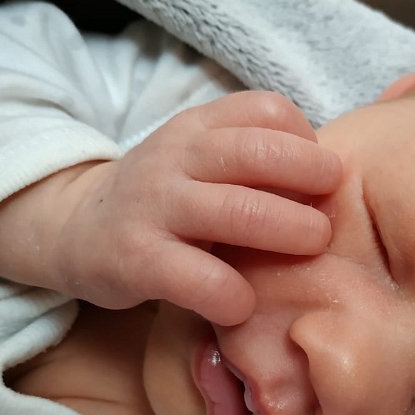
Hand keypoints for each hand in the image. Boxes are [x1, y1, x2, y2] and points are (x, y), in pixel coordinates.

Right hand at [53, 92, 341, 324]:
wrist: (78, 229)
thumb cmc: (169, 199)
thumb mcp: (204, 161)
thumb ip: (256, 160)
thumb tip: (336, 185)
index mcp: (199, 126)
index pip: (267, 110)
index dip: (307, 141)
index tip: (319, 178)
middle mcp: (176, 156)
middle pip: (259, 153)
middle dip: (311, 178)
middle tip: (332, 213)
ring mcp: (154, 206)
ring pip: (238, 212)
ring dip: (291, 230)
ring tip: (314, 246)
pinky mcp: (137, 260)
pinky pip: (201, 278)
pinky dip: (236, 296)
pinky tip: (245, 305)